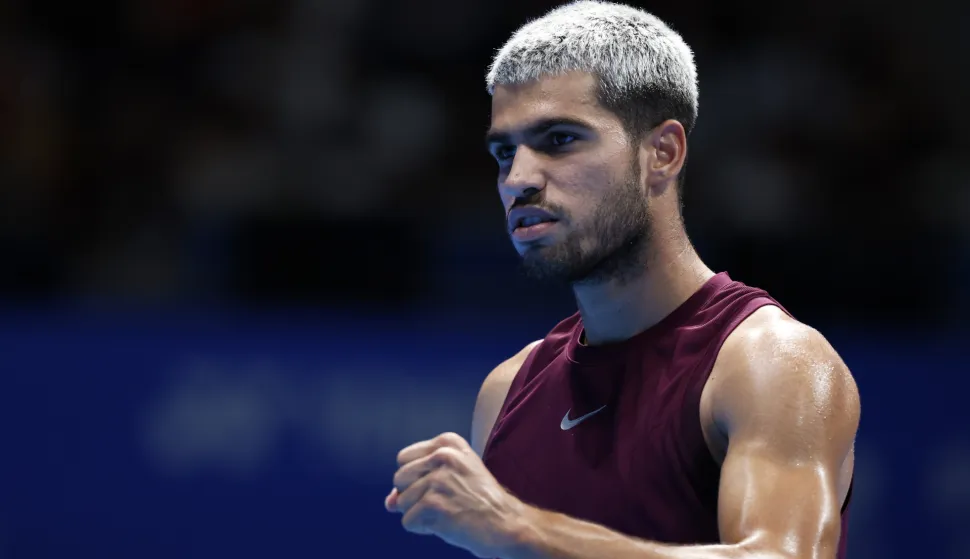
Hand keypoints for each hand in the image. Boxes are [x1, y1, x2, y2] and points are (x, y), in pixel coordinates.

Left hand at [386, 432, 527, 557]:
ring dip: (420, 513)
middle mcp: (442, 456)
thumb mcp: (453, 477)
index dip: (416, 478)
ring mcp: (438, 480)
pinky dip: (423, 528)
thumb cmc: (481, 500)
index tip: (441, 485)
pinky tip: (446, 524)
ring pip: (401, 502)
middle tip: (444, 501)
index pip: (404, 458)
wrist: (507, 523)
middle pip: (399, 479)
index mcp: (448, 443)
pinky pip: (408, 521)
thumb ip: (417, 482)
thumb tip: (389, 502)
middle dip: (413, 495)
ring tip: (447, 512)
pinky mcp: (434, 505)